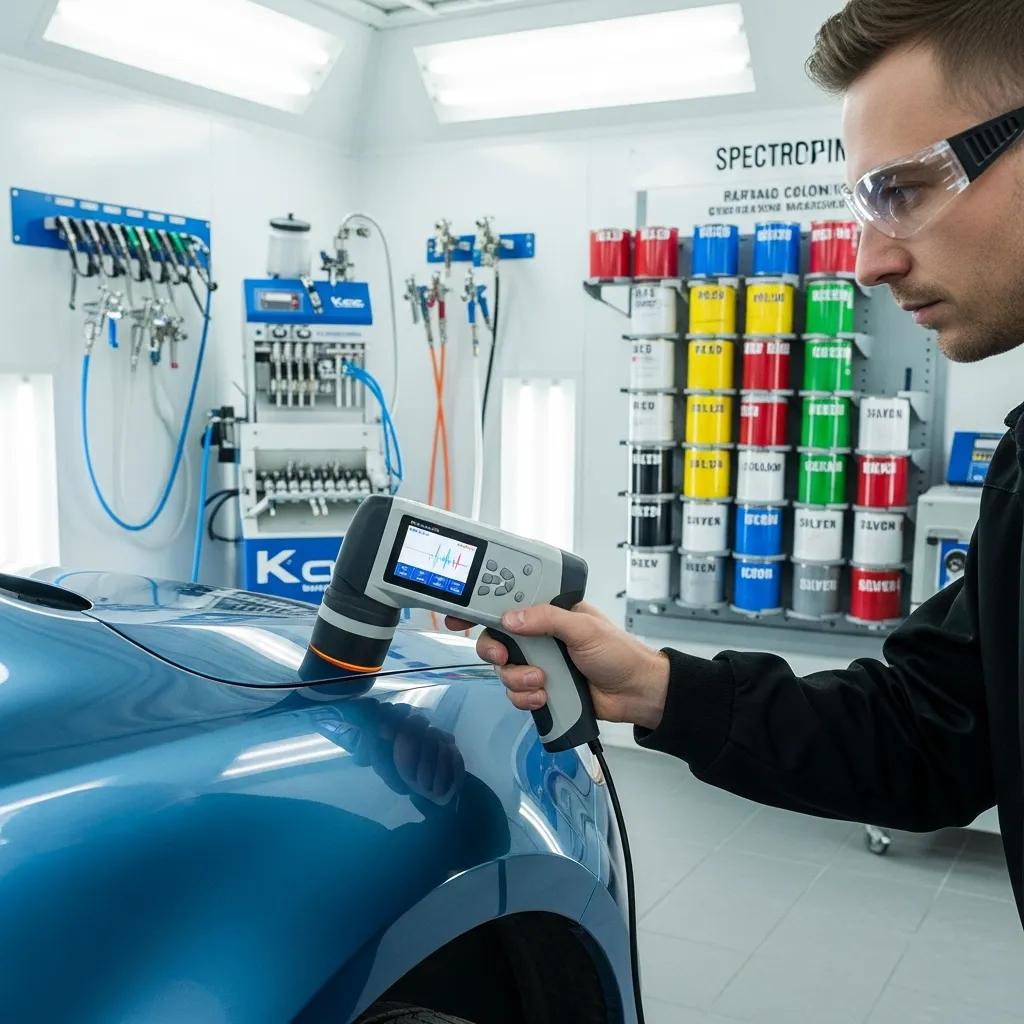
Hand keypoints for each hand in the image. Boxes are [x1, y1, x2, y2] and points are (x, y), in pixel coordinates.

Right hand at [445, 602, 668, 730]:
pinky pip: (515, 694)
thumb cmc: (619, 653)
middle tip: (503, 657)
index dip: (481, 607)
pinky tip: (545, 696)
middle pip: (496, 639)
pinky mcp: (540, 688)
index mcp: (549, 611)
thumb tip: (512, 618)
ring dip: (517, 678)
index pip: (509, 602)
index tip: (460, 616)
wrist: (635, 694)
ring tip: (541, 682)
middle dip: (495, 650)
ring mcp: (538, 662)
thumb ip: (547, 619)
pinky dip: (525, 698)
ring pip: (504, 670)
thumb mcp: (584, 628)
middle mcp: (539, 635)